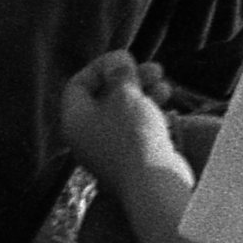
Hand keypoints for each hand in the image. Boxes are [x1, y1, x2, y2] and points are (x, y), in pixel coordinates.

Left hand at [59, 53, 178, 180]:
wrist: (151, 183)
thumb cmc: (133, 134)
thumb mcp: (125, 93)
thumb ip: (119, 72)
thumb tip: (116, 61)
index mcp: (74, 121)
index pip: (78, 84)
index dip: (101, 65)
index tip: (126, 59)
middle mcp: (85, 137)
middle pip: (103, 96)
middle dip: (129, 78)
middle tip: (153, 68)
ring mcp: (107, 151)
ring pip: (122, 111)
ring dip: (144, 92)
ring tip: (165, 84)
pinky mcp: (128, 160)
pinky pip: (134, 128)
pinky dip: (149, 112)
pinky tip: (167, 105)